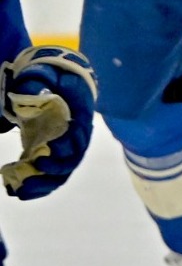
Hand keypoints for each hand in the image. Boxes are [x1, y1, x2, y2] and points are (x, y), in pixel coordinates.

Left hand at [1, 46, 96, 200]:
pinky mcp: (55, 154)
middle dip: (52, 172)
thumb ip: (40, 83)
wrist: (58, 80)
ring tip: (20, 192)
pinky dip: (38, 185)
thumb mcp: (44, 74)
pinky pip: (52, 174)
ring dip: (43, 185)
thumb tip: (35, 94)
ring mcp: (68, 147)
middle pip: (72, 159)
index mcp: (79, 115)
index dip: (65, 147)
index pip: (78, 135)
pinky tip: (19, 191)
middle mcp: (78, 135)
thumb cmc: (52, 76)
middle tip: (29, 178)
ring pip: (62, 172)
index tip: (45, 153)